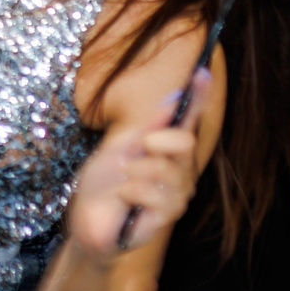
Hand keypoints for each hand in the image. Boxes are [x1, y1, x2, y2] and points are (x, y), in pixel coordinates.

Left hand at [62, 71, 208, 262]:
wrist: (87, 220)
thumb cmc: (104, 184)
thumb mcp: (121, 146)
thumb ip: (149, 126)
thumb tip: (174, 96)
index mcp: (169, 152)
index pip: (189, 122)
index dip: (198, 97)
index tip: (202, 71)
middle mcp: (180, 173)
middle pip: (185, 141)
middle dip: (156, 139)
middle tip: (137, 148)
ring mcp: (175, 197)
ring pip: (164, 168)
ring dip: (134, 170)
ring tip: (122, 180)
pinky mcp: (163, 220)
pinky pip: (152, 194)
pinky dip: (129, 191)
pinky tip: (123, 199)